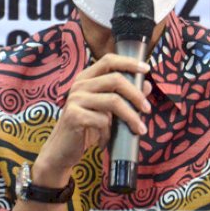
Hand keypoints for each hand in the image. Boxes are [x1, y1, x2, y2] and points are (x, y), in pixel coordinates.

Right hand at [32, 54, 152, 187]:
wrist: (62, 150)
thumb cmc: (86, 128)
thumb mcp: (107, 110)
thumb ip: (124, 96)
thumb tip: (147, 85)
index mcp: (86, 78)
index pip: (109, 60)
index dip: (129, 62)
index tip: (146, 69)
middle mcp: (79, 85)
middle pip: (115, 80)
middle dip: (136, 95)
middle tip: (147, 109)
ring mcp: (75, 99)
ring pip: (113, 101)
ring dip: (131, 117)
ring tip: (139, 129)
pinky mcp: (74, 116)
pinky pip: (102, 120)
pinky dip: (109, 133)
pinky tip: (105, 142)